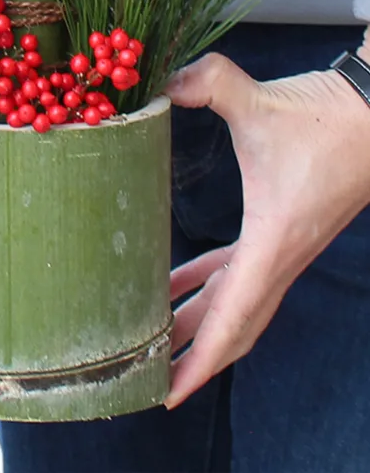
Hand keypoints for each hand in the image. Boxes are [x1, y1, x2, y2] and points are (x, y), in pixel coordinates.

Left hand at [164, 52, 369, 406]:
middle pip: (232, 325)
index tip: (170, 392)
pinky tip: (175, 281)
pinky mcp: (281, 228)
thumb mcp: (258, 98)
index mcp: (272, 241)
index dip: (201, 357)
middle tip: (149, 382)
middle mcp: (279, 256)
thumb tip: (164, 82)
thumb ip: (207, 82)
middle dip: (192, 358)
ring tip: (150, 340)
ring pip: (236, 302)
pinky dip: (207, 283)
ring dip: (196, 322)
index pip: (233, 314)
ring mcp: (282, 246)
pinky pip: (239, 271)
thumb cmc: (324, 116)